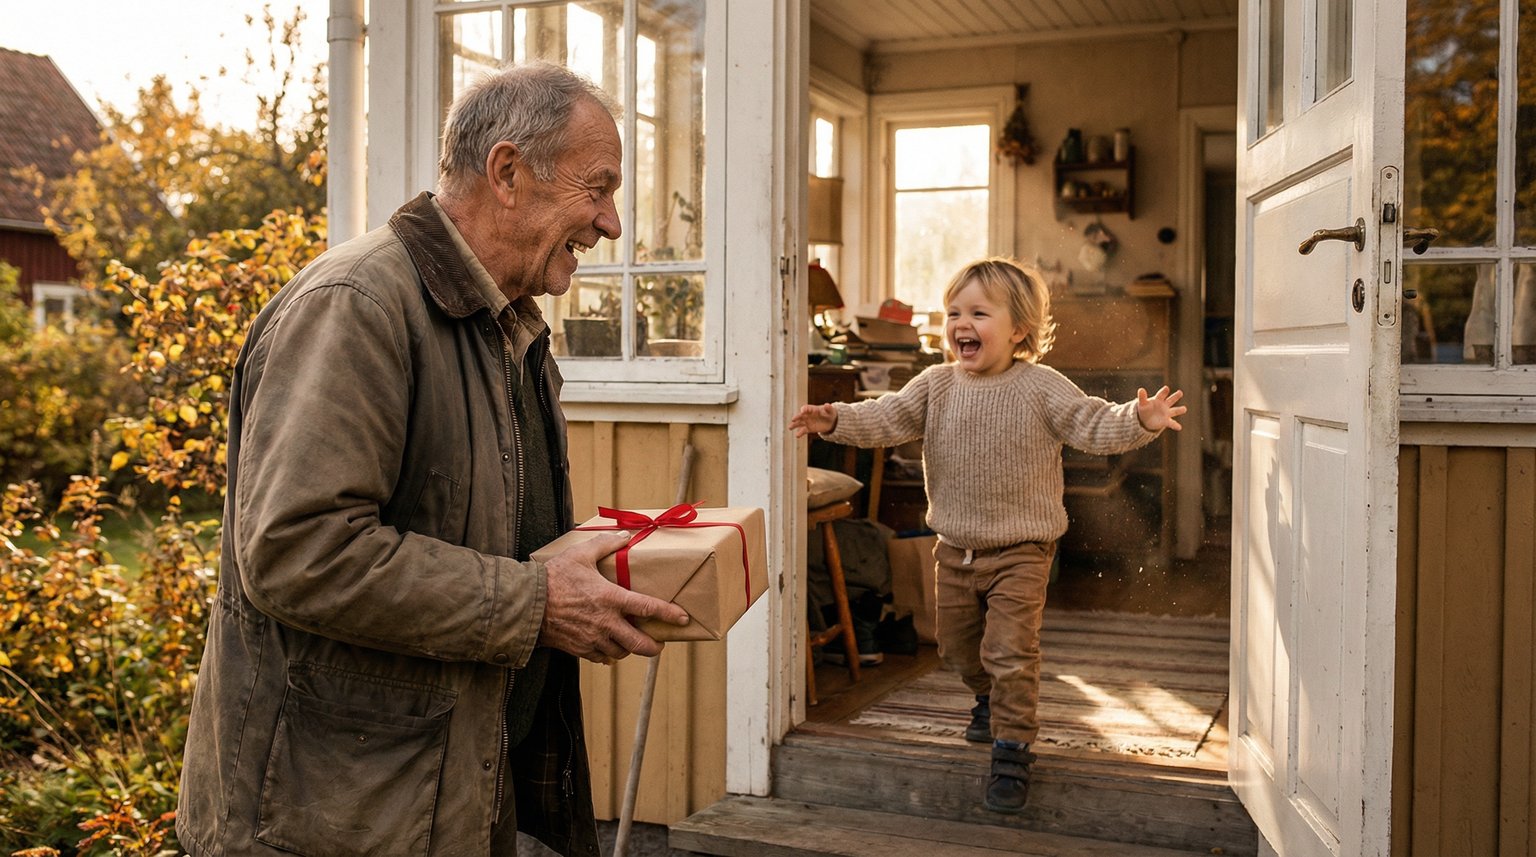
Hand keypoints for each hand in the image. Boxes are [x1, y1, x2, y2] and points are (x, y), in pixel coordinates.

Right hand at [538, 531, 689, 663]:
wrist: (527, 604)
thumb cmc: (553, 578)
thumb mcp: (580, 554)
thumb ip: (605, 544)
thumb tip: (625, 536)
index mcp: (610, 598)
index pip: (648, 608)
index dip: (668, 614)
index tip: (682, 618)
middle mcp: (606, 623)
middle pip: (640, 644)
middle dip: (654, 646)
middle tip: (659, 643)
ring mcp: (593, 639)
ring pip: (621, 652)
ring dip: (629, 649)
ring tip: (632, 642)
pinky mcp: (579, 649)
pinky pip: (601, 658)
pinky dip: (609, 655)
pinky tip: (609, 648)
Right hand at [788, 403, 837, 437]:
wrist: (830, 421)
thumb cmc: (829, 413)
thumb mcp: (830, 411)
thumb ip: (829, 408)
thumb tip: (827, 405)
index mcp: (812, 409)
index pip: (807, 408)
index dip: (805, 409)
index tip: (803, 411)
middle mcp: (808, 415)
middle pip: (801, 416)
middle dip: (797, 417)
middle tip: (793, 419)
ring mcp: (808, 422)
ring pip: (799, 423)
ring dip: (794, 425)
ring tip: (790, 427)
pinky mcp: (809, 428)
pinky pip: (803, 431)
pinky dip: (800, 433)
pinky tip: (797, 436)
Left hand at [1136, 386, 1186, 431]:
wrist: (1146, 419)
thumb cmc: (1145, 409)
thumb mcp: (1142, 404)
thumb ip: (1142, 397)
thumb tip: (1141, 389)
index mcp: (1158, 399)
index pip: (1161, 395)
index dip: (1164, 391)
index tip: (1166, 388)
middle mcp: (1164, 405)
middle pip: (1171, 400)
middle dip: (1175, 396)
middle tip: (1180, 392)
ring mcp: (1166, 413)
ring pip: (1175, 411)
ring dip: (1179, 410)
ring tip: (1184, 409)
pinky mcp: (1166, 421)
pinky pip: (1172, 423)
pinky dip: (1175, 425)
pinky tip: (1179, 427)